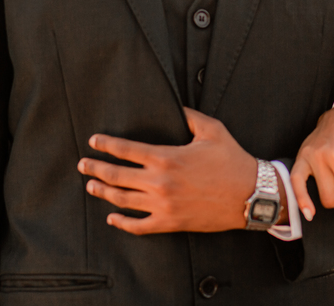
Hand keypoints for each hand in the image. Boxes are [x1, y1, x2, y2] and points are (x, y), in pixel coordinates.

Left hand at [78, 108, 256, 234]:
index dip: (106, 145)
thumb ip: (189, 116)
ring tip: (92, 186)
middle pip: (116, 176)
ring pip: (122, 200)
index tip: (94, 141)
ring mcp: (163, 205)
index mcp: (167, 157)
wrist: (250, 195)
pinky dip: (122, 223)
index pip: (126, 150)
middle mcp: (159, 182)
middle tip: (83, 165)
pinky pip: (138, 226)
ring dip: (103, 192)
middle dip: (95, 169)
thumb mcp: (213, 130)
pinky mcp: (170, 223)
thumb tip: (174, 107)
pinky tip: (112, 218)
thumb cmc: (232, 160)